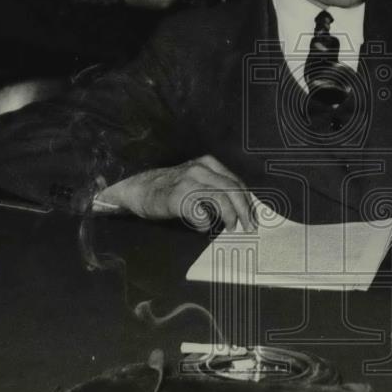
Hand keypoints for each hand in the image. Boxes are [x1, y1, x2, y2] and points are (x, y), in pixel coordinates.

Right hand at [95, 155, 255, 231]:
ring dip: (230, 216)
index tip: (253, 215)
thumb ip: (215, 186)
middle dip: (244, 210)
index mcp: (207, 163)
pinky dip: (205, 223)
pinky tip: (202, 226)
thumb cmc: (170, 188)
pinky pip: (201, 213)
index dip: (247, 200)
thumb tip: (240, 207)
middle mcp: (200, 169)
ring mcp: (189, 182)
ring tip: (230, 228)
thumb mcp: (195, 179)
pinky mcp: (178, 197)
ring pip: (221, 199)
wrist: (138, 189)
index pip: (236, 181)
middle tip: (249, 226)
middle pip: (232, 189)